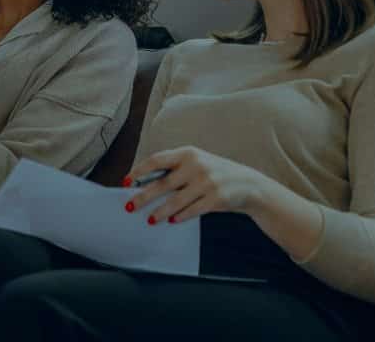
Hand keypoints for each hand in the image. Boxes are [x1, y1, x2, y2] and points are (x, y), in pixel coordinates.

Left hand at [125, 146, 268, 223]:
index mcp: (187, 153)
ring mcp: (207, 182)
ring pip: (176, 200)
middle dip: (144, 196)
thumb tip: (144, 184)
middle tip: (130, 207)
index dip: (139, 170)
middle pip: (163, 183)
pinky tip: (172, 221)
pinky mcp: (217, 198)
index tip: (125, 181)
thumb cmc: (214, 173)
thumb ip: (174, 169)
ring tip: (150, 220)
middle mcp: (196, 165)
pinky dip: (181, 216)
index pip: (157, 160)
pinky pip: (193, 210)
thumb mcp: (196, 163)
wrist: (249, 184)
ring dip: (161, 212)